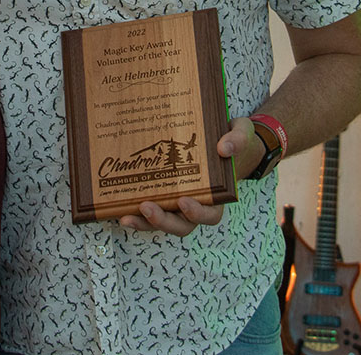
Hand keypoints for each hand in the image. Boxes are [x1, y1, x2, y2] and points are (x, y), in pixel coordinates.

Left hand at [118, 116, 259, 236]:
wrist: (221, 139)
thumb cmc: (232, 140)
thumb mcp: (242, 133)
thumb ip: (238, 139)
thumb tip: (224, 149)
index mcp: (217, 195)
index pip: (210, 214)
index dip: (197, 213)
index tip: (184, 202)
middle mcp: (196, 203)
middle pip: (181, 225)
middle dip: (163, 220)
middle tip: (147, 207)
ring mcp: (177, 201)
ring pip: (162, 221)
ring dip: (144, 222)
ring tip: (126, 215)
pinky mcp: (162, 193)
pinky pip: (149, 208)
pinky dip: (135, 211)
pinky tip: (118, 206)